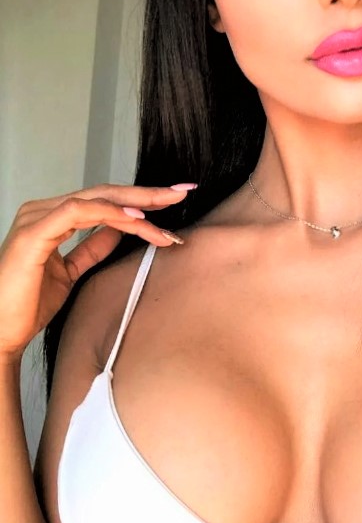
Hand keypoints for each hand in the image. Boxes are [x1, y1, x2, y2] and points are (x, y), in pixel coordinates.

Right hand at [0, 182, 195, 363]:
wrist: (0, 331)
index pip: (103, 201)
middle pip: (105, 193)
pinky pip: (78, 213)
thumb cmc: (28, 304)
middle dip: (147, 193)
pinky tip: (136, 218)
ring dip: (137, 206)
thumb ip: (92, 248)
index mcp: (51, 217)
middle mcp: (43, 210)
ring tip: (167, 215)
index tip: (174, 202)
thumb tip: (120, 230)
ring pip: (97, 200)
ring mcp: (37, 218)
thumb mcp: (71, 271)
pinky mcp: (34, 233)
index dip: (140, 199)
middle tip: (182, 191)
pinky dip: (109, 212)